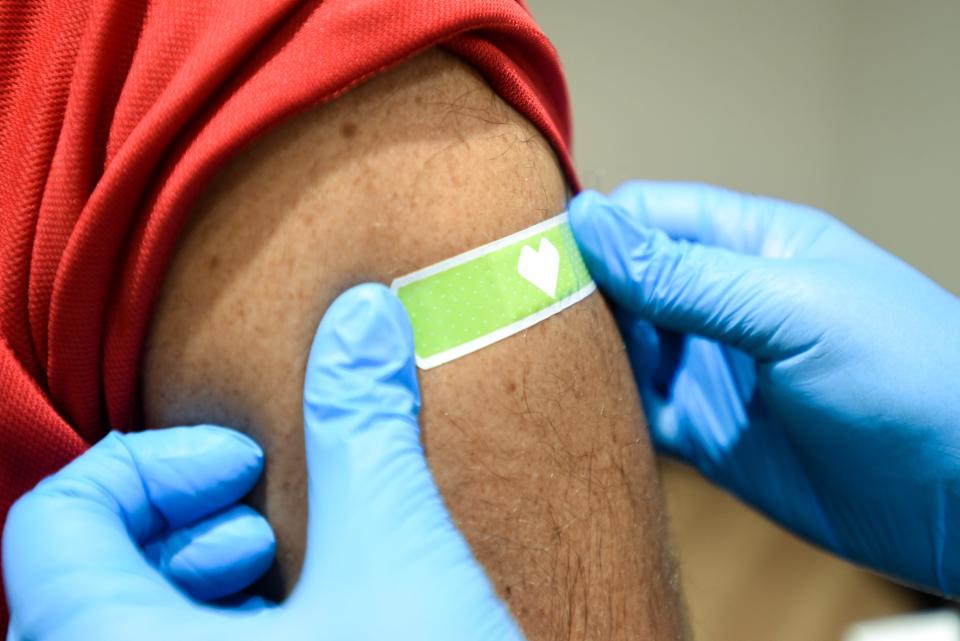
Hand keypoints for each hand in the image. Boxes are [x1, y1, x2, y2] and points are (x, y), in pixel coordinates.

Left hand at [3, 284, 522, 640]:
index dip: (148, 466)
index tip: (243, 465)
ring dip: (193, 596)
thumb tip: (363, 315)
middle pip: (73, 587)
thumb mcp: (396, 561)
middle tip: (261, 520)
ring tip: (286, 583)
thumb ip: (361, 429)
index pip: (53, 524)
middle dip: (175, 530)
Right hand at [569, 181, 959, 593]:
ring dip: (585, 353)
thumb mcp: (793, 309)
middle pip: (624, 281)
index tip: (537, 253)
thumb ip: (686, 274)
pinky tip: (571, 409)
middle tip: (522, 314)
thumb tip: (590, 224)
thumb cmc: (907, 375)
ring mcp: (711, 368)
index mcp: (751, 245)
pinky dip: (603, 409)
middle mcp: (723, 302)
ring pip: (623, 347)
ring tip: (538, 361)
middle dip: (578, 293)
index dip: (596, 229)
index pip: (650, 216)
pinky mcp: (704, 433)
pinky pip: (636, 411)